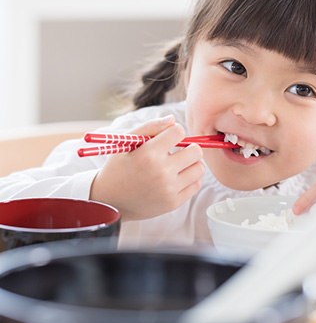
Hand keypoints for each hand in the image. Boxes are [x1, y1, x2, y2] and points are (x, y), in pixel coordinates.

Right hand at [90, 115, 204, 220]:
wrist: (110, 201)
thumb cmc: (119, 167)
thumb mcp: (127, 143)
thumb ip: (150, 127)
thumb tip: (173, 119)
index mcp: (149, 154)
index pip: (179, 132)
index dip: (175, 132)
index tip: (169, 138)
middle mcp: (161, 172)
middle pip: (196, 151)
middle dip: (189, 147)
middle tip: (179, 151)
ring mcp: (168, 189)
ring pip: (199, 168)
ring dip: (192, 164)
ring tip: (179, 165)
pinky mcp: (173, 203)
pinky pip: (196, 185)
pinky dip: (190, 179)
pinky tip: (178, 178)